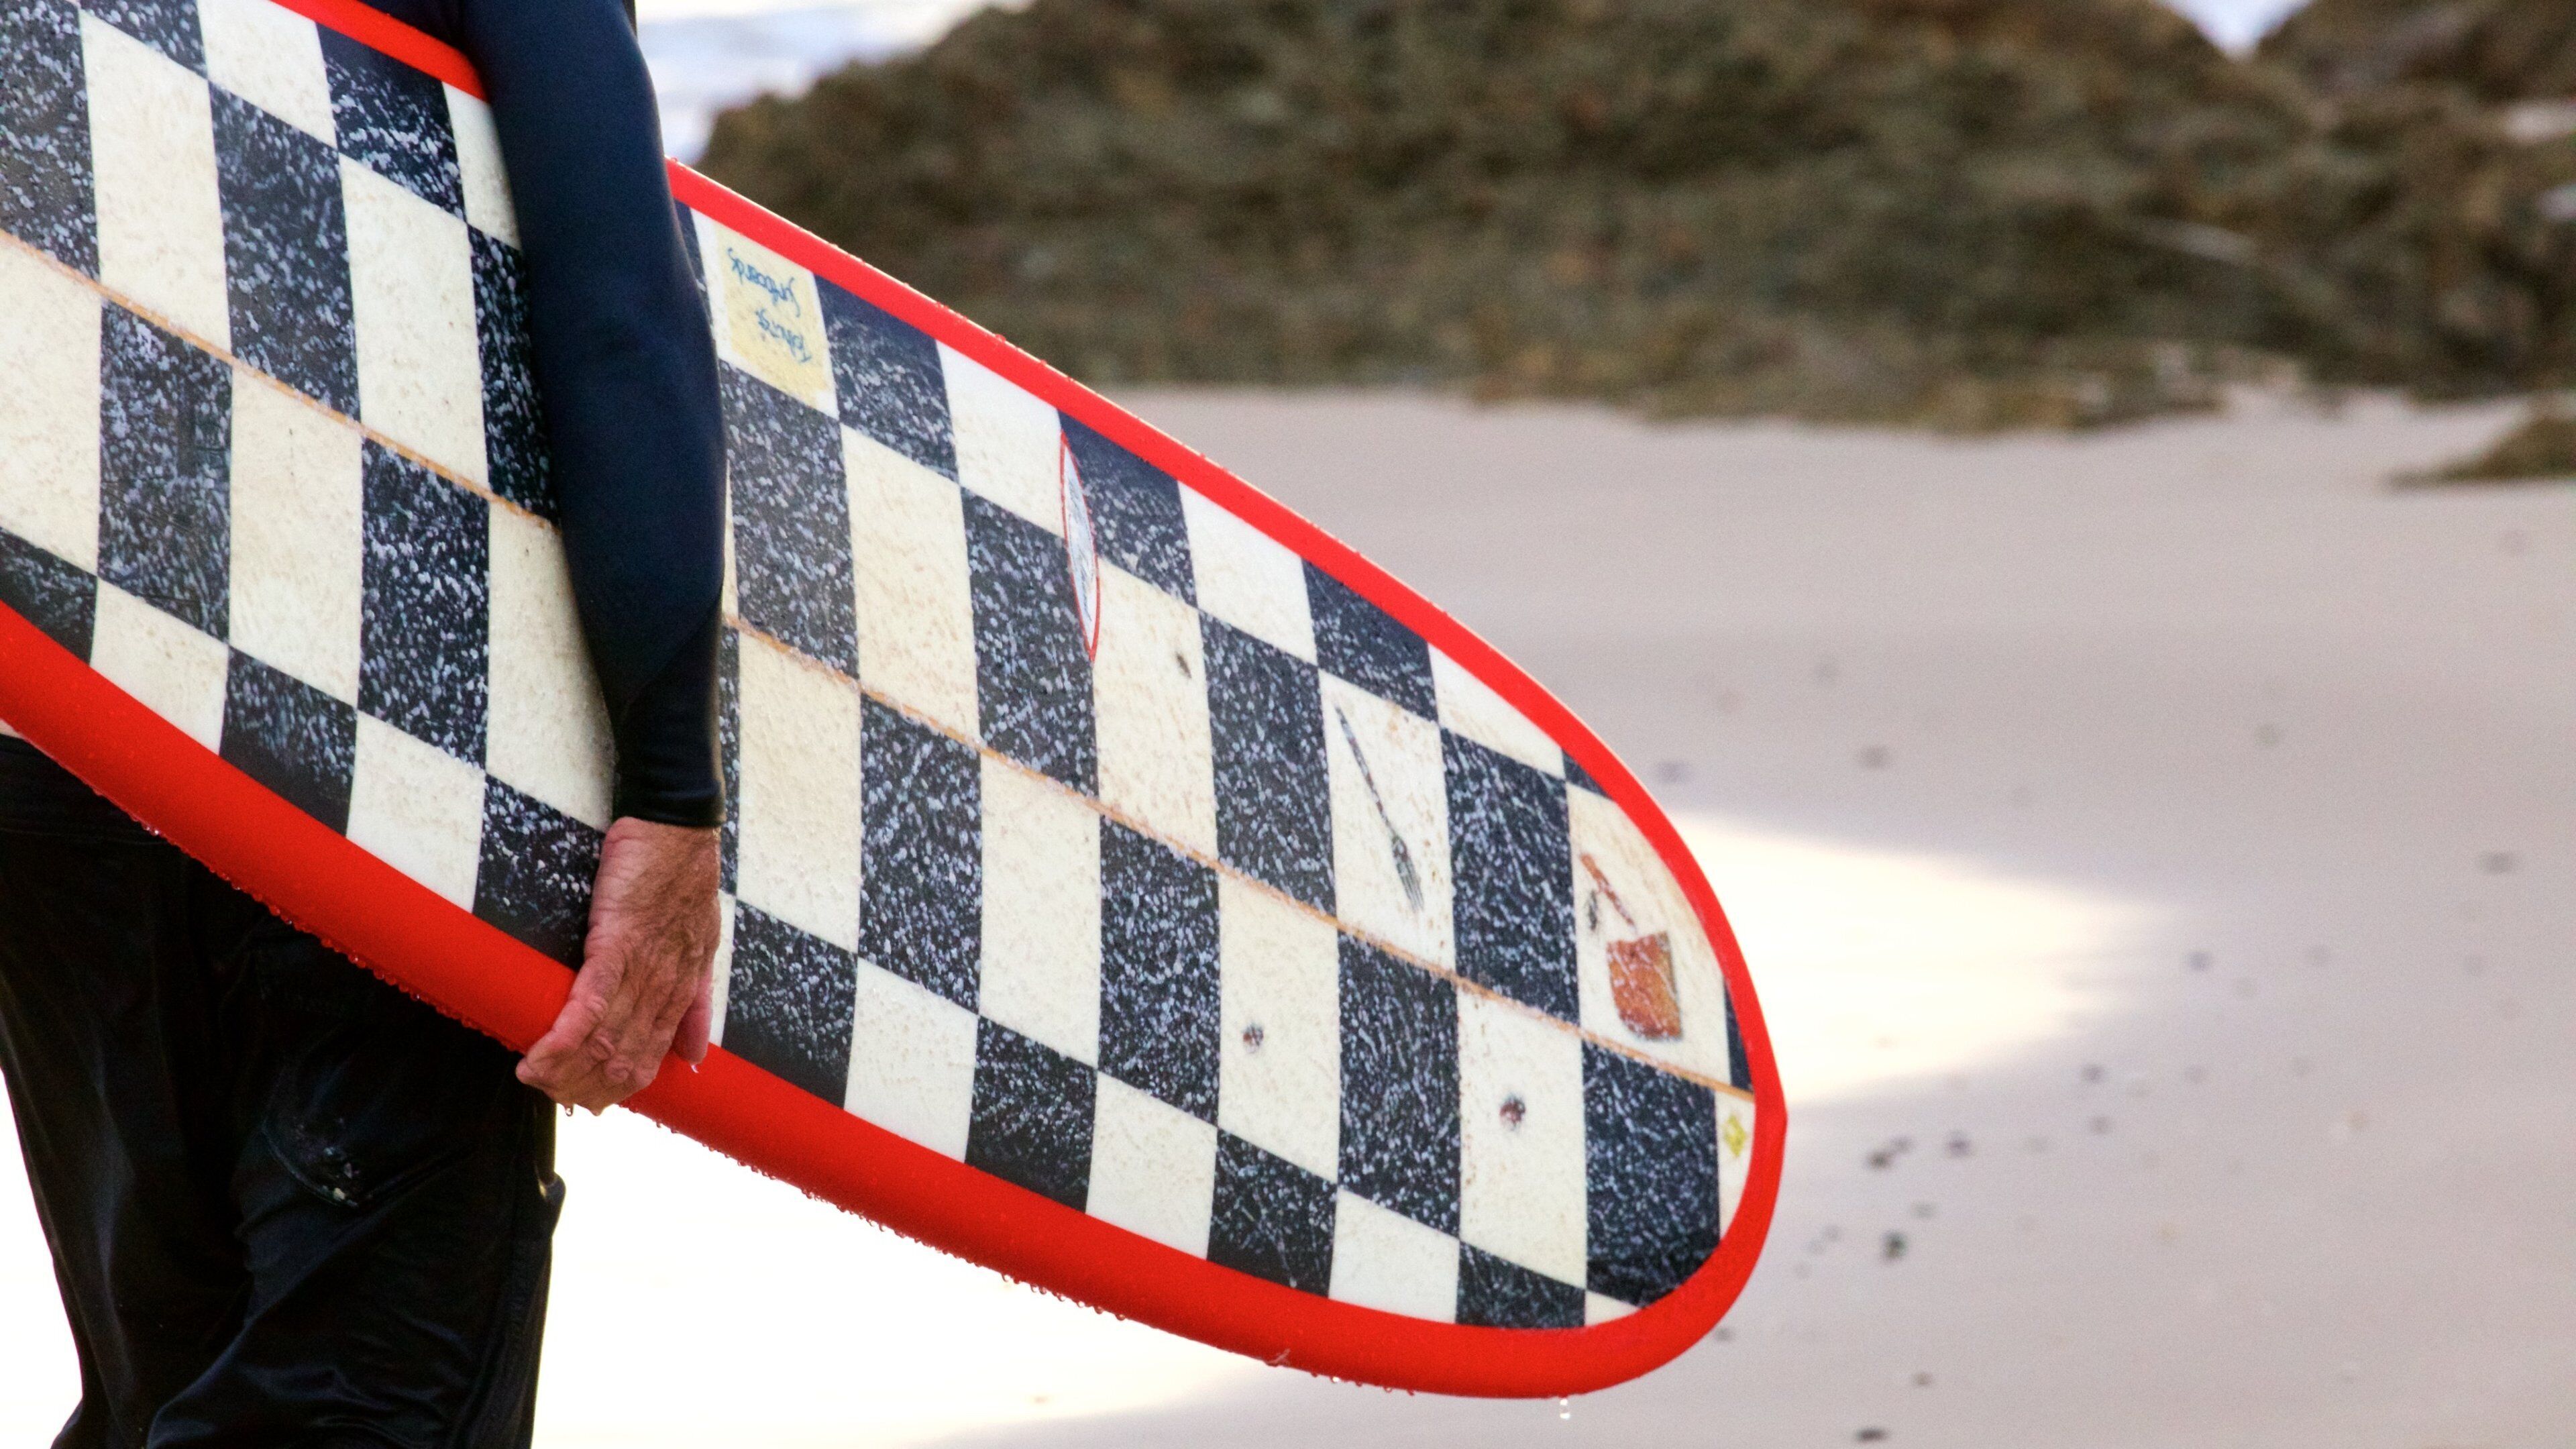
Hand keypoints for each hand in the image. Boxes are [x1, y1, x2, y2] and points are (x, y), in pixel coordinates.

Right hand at [517, 817, 720, 1111]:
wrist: (676, 827)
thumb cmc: (681, 879)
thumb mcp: (701, 945)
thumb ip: (695, 1004)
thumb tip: (694, 1057)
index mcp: (681, 991)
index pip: (650, 1057)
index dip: (618, 1087)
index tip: (590, 1102)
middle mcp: (664, 988)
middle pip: (624, 1059)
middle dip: (586, 1086)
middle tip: (553, 1096)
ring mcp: (642, 968)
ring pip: (604, 1040)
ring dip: (564, 1069)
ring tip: (533, 1080)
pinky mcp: (617, 943)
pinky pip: (590, 1004)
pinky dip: (562, 1038)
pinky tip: (537, 1058)